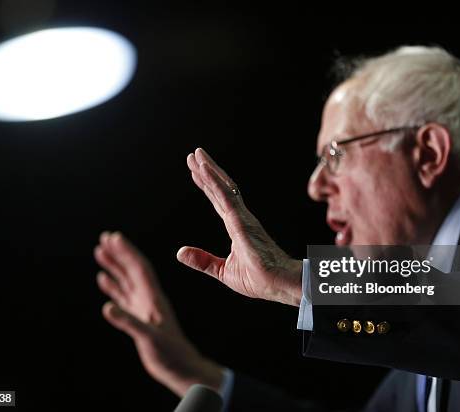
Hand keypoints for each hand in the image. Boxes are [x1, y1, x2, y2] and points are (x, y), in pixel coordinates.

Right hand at [94, 231, 223, 396]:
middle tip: (105, 236)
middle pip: (132, 270)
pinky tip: (103, 279)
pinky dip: (113, 286)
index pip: (139, 269)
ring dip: (114, 265)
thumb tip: (106, 306)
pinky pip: (123, 297)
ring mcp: (143, 308)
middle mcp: (148, 299)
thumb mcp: (149, 338)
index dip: (127, 252)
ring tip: (100, 251)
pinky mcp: (139, 318)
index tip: (114, 237)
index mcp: (153, 299)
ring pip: (126, 280)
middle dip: (119, 253)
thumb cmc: (170, 354)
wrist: (182, 368)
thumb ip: (129, 322)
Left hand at [177, 148, 302, 305]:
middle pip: (220, 189)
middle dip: (206, 172)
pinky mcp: (242, 221)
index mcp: (237, 227)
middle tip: (193, 156)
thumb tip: (180, 252)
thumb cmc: (260, 279)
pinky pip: (226, 197)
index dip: (207, 186)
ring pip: (223, 187)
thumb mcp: (223, 271)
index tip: (196, 172)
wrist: (279, 285)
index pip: (219, 201)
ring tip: (196, 156)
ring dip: (209, 170)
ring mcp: (242, 218)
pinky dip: (214, 182)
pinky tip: (204, 170)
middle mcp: (241, 218)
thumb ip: (202, 260)